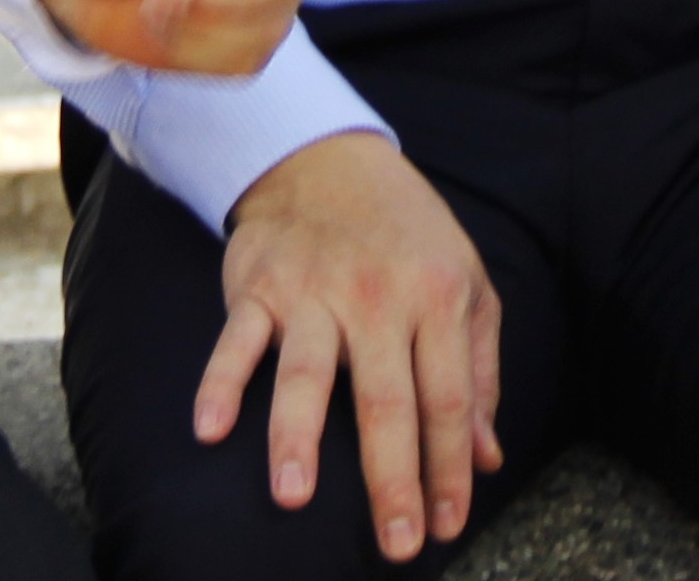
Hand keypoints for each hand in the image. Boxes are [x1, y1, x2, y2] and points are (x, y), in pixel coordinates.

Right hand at [202, 129, 503, 562]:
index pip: (448, 399)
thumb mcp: (466, 282)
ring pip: (306, 374)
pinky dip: (220, 384)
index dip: (450, 468)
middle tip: (396, 544)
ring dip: (297, 438)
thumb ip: (478, 371)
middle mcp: (377, 298)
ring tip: (294, 499)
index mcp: (438, 297)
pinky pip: (236, 341)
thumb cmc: (406, 232)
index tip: (445, 526)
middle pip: (385, 401)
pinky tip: (210, 429)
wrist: (326, 157)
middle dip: (392, 479)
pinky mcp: (258, 288)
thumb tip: (488, 458)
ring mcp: (313, 293)